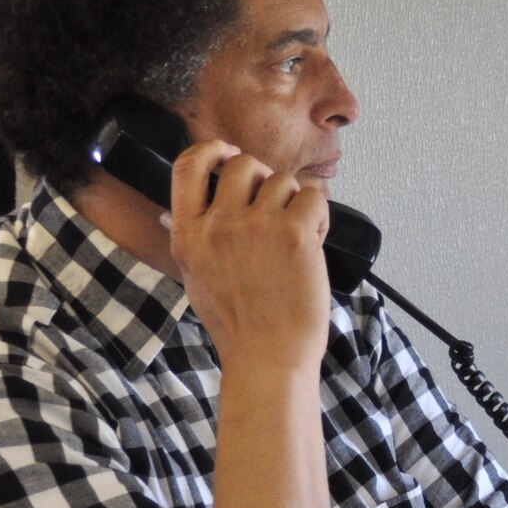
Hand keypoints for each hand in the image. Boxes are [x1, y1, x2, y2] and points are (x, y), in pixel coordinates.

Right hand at [165, 140, 332, 375]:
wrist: (268, 357)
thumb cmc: (237, 325)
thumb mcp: (196, 277)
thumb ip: (197, 237)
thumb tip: (198, 207)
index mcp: (188, 234)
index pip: (187, 165)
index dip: (212, 150)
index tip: (228, 153)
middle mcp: (218, 224)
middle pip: (244, 164)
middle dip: (265, 179)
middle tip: (276, 207)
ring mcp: (257, 226)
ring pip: (284, 181)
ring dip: (295, 203)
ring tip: (296, 239)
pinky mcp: (295, 233)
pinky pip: (315, 197)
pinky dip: (319, 216)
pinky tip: (314, 244)